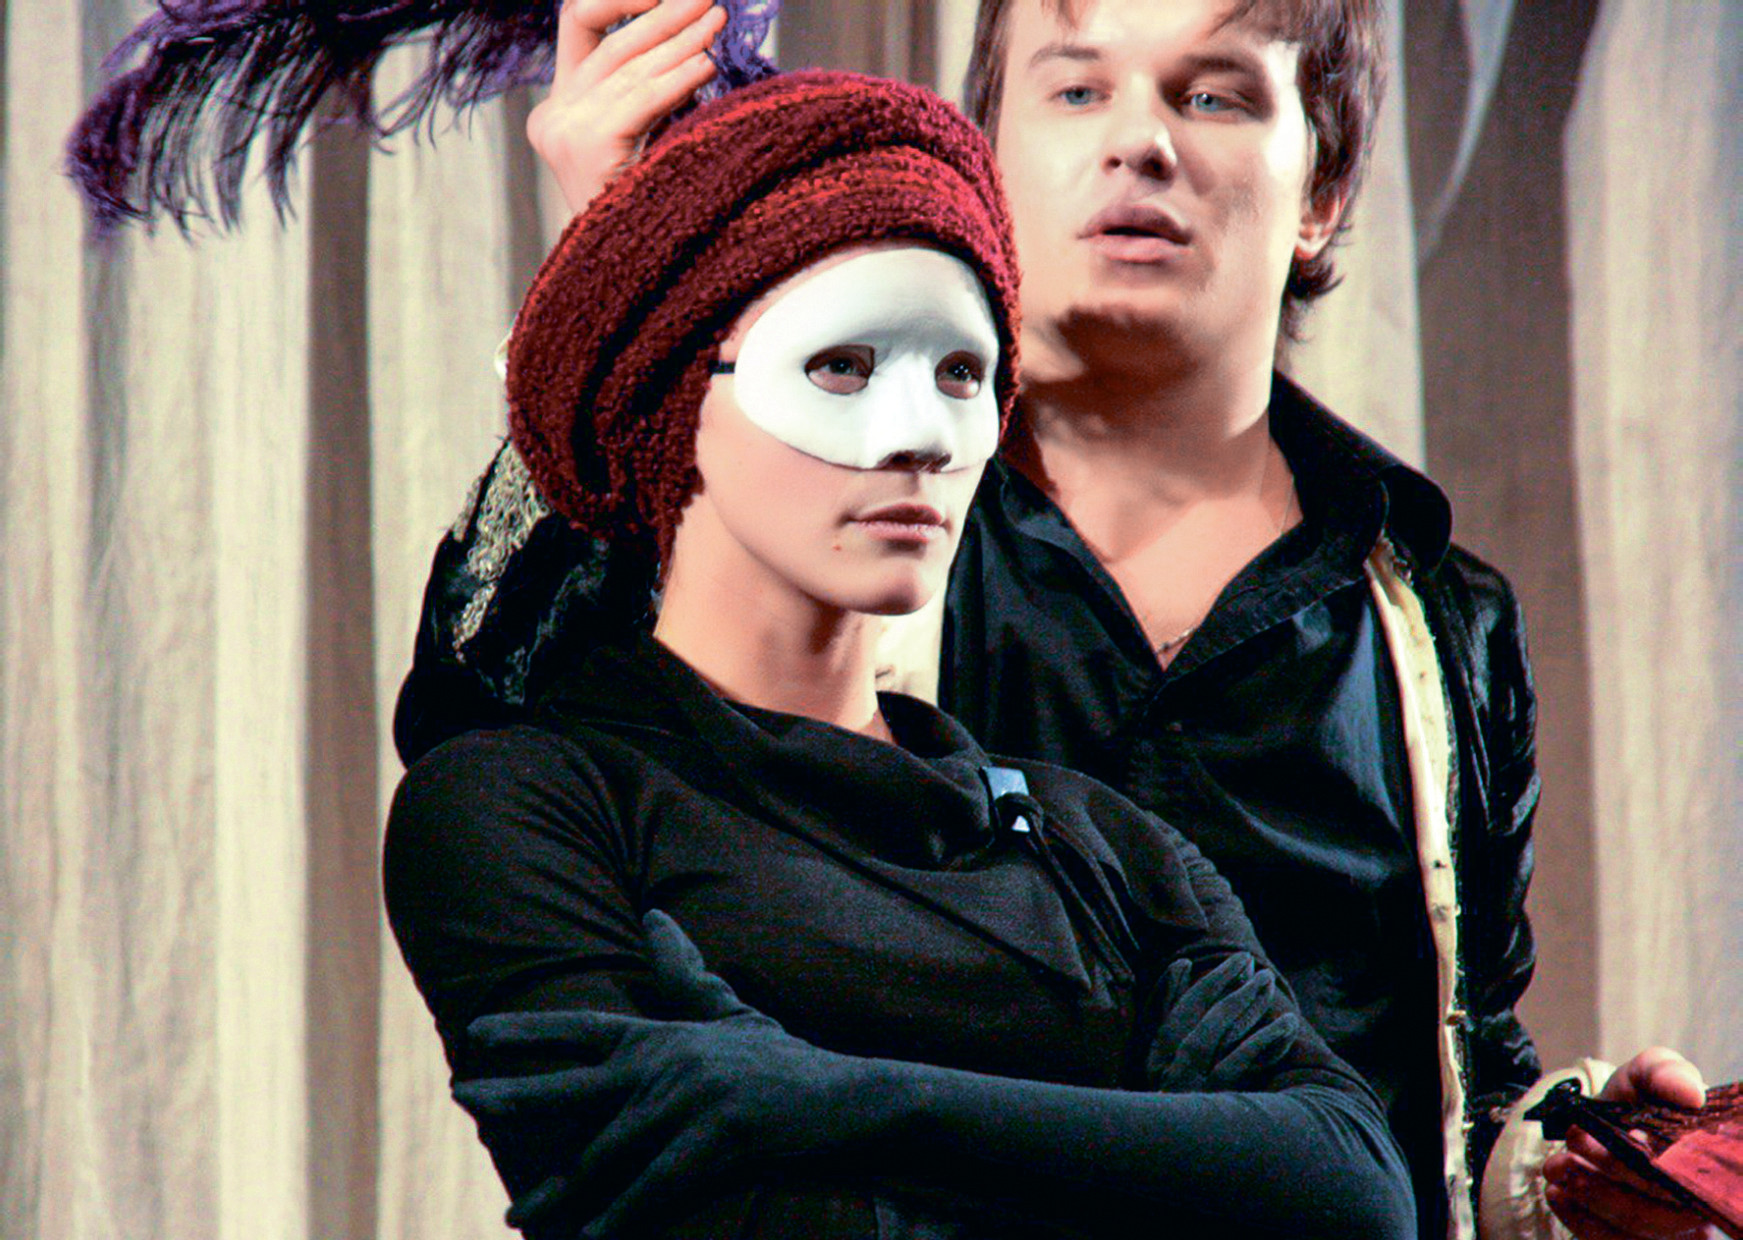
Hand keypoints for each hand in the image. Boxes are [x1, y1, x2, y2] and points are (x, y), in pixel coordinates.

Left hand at [455, 910, 885, 1238]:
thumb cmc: (788, 1064)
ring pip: (607, 1154)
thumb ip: (688, 975)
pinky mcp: (720, 1142)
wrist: (854, 1102)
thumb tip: (652, 914)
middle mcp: (671, 1063)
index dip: (530, 1032)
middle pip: (576, 1085)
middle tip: (464, 1097)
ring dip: (560, 1193)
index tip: (478, 1036)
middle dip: (515, 1095)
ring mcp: (694, 1102)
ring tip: (519, 1218)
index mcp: (668, 1037)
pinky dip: (620, 1220)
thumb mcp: (734, 1015)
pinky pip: (655, 1190)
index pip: (585, 1030)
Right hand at [527, 0, 726, 213]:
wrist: (630, 280)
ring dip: (681, 42)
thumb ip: (651, 91)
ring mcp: (563, 132)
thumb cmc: (651, 214)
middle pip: (610, 42)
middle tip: (708, 0)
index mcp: (560, 110)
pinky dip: (677, 79)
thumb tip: (699, 34)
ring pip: (629, 68)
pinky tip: (706, 66)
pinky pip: (640, 99)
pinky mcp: (585, 147)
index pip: (580, 25)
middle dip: (664, 15)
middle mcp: (553, 117)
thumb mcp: (645, 140)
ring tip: (718, 25)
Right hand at [1144, 953, 1300, 1091]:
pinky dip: (1265, 1040)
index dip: (1204, 982)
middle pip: (1204, 1020)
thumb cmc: (1169, 1101)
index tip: (1226, 961)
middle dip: (1228, 987)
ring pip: (1224, 1037)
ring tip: (1268, 983)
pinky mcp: (1222, 1106)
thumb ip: (1167, 1011)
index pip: (1178, 1011)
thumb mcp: (1158, 1060)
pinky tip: (1286, 1023)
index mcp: (1153, 1060)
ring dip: (1249, 1007)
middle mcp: (1171, 1072)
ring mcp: (1197, 1089)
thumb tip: (1183, 964)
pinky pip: (1245, 1064)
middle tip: (1252, 964)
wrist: (1177, 1157)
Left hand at [1543, 1047, 1716, 1238]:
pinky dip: (1580, 1219)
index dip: (1661, 1164)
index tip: (1631, 1135)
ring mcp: (1670, 1232)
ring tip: (1555, 1164)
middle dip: (1613, 1174)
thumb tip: (1691, 1094)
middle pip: (1664, 1212)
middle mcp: (1697, 1207)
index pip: (1695, 1182)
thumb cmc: (1633, 1103)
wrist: (1600, 1124)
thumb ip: (1664, 1073)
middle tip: (1575, 1141)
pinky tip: (1557, 1193)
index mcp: (1708, 1168)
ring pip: (1637, 1232)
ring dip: (1590, 1195)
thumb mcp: (1643, 1075)